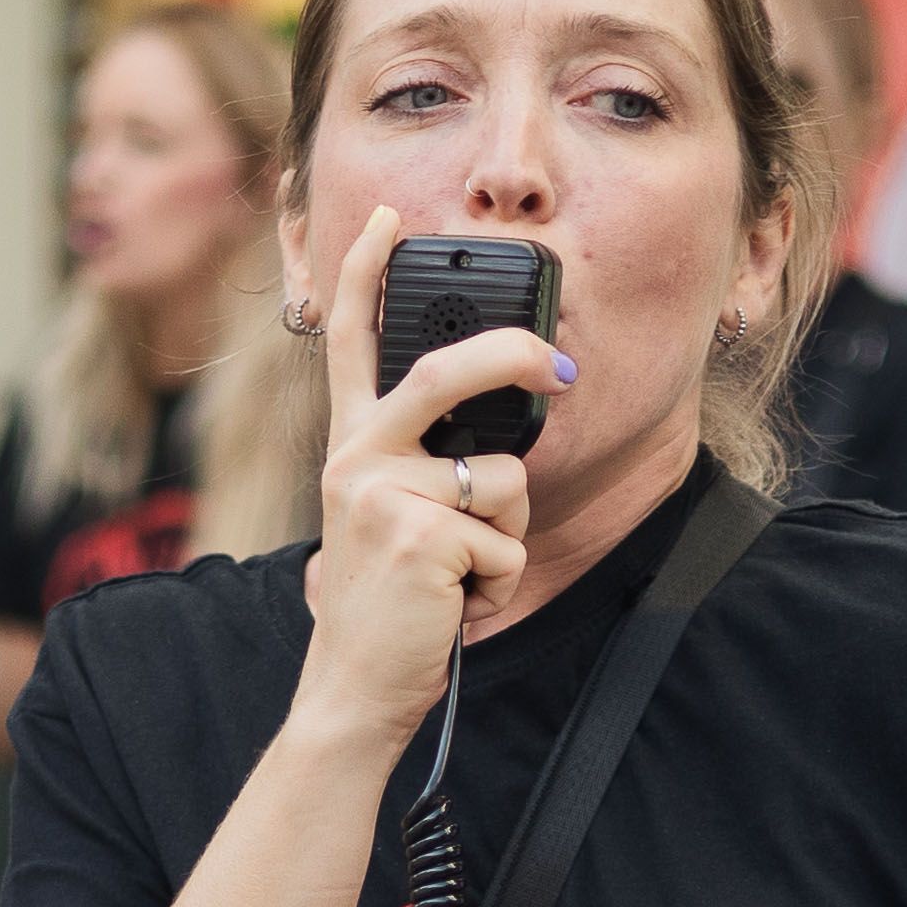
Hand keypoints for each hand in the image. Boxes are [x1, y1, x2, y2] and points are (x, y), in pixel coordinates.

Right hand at [287, 204, 571, 747]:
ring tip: (462, 573)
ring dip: (506, 535)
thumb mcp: (392, 515)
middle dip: (513, 358)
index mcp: (351, 444)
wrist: (356, 686)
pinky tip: (456, 604)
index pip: (347, 340)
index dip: (364, 273)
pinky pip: (506, 541)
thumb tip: (506, 428)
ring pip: (500, 478)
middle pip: (445, 373)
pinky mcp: (420, 538)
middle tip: (559, 369)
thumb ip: (424, 461)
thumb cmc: (390, 603)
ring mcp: (383, 494)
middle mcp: (356, 457)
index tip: (389, 220)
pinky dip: (501, 581)